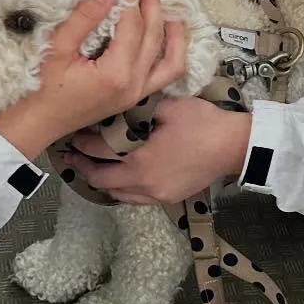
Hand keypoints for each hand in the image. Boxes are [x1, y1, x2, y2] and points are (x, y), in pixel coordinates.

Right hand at [0, 0, 186, 161]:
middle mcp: (134, 85)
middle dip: (152, 5)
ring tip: (171, 9)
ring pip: (171, 61)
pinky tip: (166, 37)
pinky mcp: (134, 97)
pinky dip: (171, 53)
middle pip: (154, 37)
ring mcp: (137, 94)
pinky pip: (164, 74)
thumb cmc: (41, 88)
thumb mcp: (57, 49)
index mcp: (116, 74)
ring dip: (174, 33)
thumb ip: (84, 19)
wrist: (37, 124)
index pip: (132, 26)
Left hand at [61, 96, 251, 204]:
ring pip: (115, 194)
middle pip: (99, 180)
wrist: (232, 146)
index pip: (97, 152)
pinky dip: (120, 189)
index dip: (81, 143)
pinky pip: (133, 199)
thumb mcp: (166, 106)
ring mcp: (155, 195)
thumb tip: (116, 105)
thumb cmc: (201, 123)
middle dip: (82, 167)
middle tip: (72, 156)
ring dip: (100, 181)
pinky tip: (119, 177)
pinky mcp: (166, 199)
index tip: (71, 135)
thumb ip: (137, 107)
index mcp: (137, 160)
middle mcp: (141, 183)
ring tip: (91, 167)